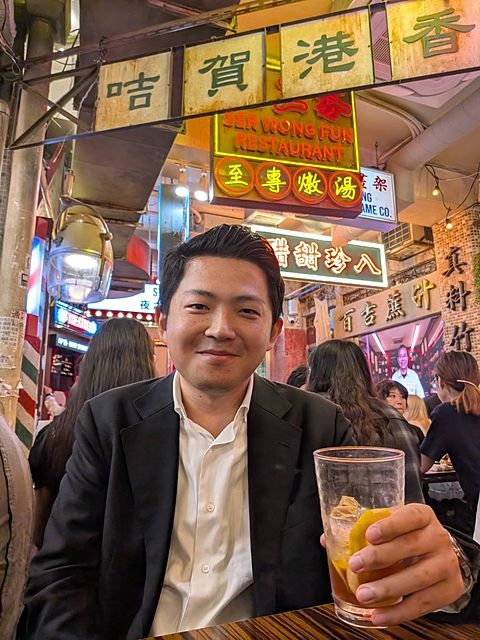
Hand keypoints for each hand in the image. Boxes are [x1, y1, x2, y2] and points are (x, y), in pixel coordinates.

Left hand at [341, 504, 465, 625]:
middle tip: (355, 565)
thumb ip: (361, 530)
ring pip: (418, 577)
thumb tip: (327, 540)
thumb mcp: (390, 526)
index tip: (369, 535)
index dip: (390, 525)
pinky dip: (399, 612)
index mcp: (422, 516)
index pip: (410, 516)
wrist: (440, 557)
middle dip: (381, 557)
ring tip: (363, 595)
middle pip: (411, 546)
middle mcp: (438, 537)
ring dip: (388, 588)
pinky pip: (423, 604)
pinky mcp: (450, 588)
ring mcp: (447, 564)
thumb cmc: (408, 537)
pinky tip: (379, 615)